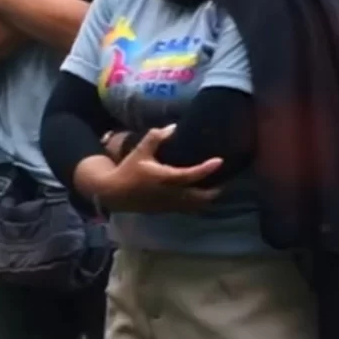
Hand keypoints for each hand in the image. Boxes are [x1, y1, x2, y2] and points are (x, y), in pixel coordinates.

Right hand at [81, 125, 221, 212]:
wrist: (114, 193)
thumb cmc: (128, 170)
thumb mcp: (140, 151)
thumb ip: (156, 137)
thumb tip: (173, 127)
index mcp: (166, 178)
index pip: (192, 174)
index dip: (208, 168)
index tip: (220, 161)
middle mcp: (171, 194)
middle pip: (202, 197)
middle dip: (215, 190)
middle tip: (224, 179)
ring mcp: (170, 205)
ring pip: (197, 206)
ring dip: (208, 198)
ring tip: (216, 187)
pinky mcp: (167, 210)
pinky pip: (188, 209)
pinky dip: (197, 203)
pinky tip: (199, 194)